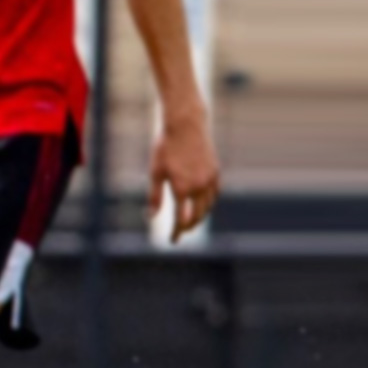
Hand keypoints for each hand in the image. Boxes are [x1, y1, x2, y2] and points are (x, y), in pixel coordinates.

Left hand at [150, 114, 219, 242]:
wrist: (185, 126)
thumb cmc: (165, 148)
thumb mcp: (155, 172)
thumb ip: (154, 196)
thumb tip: (151, 217)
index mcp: (182, 189)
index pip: (181, 219)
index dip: (176, 232)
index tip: (172, 241)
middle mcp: (199, 187)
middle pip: (197, 216)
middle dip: (189, 227)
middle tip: (181, 232)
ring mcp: (210, 179)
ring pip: (208, 206)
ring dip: (200, 217)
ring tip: (192, 221)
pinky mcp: (216, 171)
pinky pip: (215, 194)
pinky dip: (210, 203)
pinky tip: (203, 205)